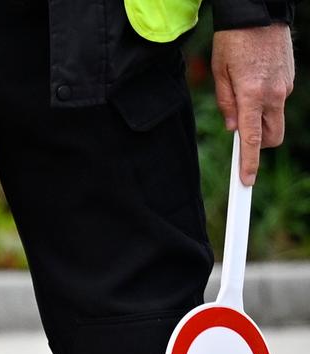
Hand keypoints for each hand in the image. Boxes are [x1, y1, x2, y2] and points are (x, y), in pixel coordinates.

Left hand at [213, 24, 295, 183]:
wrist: (260, 14)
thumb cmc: (234, 41)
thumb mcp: (219, 72)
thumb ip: (226, 103)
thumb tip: (233, 128)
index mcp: (253, 95)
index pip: (252, 139)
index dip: (249, 163)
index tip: (247, 181)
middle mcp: (274, 94)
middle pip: (271, 137)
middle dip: (258, 143)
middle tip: (241, 134)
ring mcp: (286, 87)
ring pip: (275, 118)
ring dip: (261, 119)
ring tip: (244, 95)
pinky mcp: (290, 79)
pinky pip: (278, 100)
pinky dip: (266, 101)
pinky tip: (254, 80)